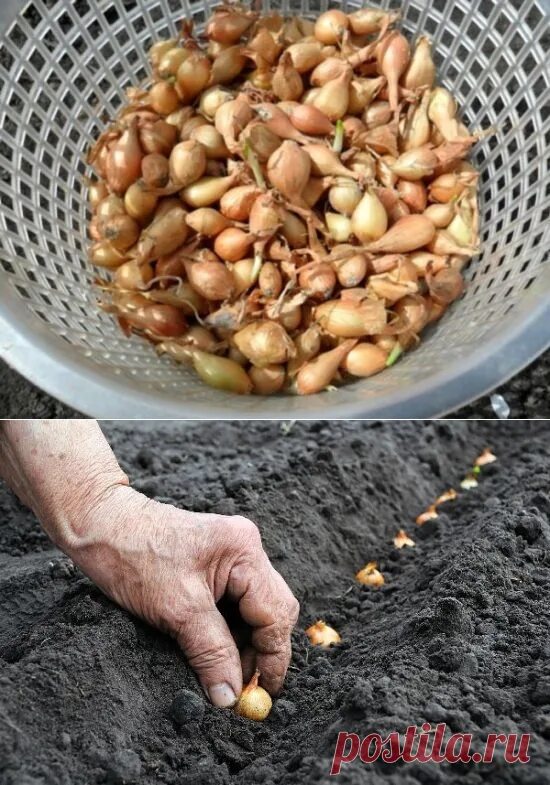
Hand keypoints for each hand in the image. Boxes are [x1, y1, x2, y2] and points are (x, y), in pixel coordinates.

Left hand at [63, 485, 299, 707]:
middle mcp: (245, 548)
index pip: (276, 612)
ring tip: (224, 673)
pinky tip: (213, 649)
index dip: (272, 656)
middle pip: (272, 609)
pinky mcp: (214, 563)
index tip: (262, 692)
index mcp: (244, 551)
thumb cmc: (134, 556)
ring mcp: (231, 554)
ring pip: (253, 609)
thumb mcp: (177, 610)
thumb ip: (211, 653)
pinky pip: (235, 602)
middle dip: (260, 651)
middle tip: (241, 688)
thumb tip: (230, 696)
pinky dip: (228, 629)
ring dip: (243, 642)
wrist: (100, 525)